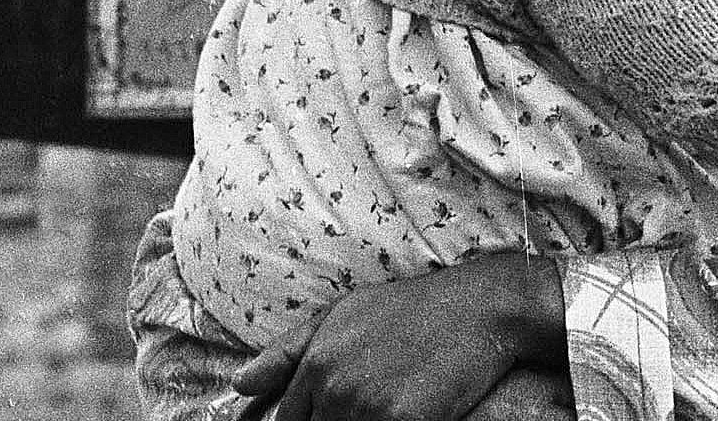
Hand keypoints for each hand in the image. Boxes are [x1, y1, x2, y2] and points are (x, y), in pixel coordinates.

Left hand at [233, 252, 564, 420]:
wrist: (478, 309)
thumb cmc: (412, 311)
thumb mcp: (343, 315)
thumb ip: (287, 352)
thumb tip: (239, 385)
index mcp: (315, 363)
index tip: (323, 418)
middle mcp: (333, 387)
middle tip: (362, 412)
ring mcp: (367, 407)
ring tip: (382, 412)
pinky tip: (403, 417)